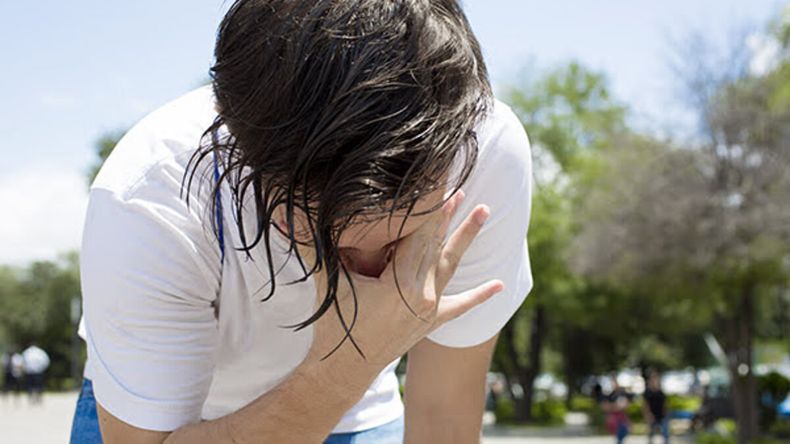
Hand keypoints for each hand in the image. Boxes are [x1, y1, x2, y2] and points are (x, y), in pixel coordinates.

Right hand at [304, 191, 504, 369]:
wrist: (342, 371)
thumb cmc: (333, 327)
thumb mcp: (327, 283)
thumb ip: (312, 247)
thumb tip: (284, 217)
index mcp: (400, 284)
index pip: (417, 234)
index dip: (427, 205)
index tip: (439, 180)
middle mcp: (422, 295)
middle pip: (435, 244)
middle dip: (447, 212)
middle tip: (461, 183)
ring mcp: (429, 309)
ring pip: (450, 265)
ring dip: (466, 238)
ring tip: (485, 211)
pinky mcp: (430, 322)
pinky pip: (459, 306)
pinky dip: (478, 296)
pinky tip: (499, 286)